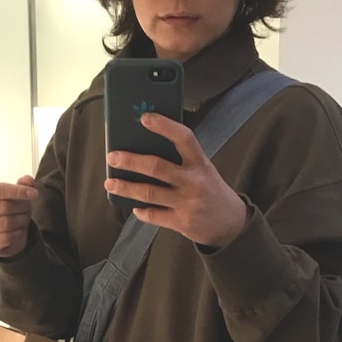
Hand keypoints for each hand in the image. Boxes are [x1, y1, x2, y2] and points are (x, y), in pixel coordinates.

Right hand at [0, 175, 38, 257]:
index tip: (33, 193)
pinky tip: (19, 231)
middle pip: (3, 206)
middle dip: (21, 207)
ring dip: (20, 220)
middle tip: (28, 209)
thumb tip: (28, 180)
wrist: (7, 237)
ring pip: (6, 223)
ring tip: (23, 219)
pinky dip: (17, 234)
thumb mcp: (18, 197)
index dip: (17, 191)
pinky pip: (6, 237)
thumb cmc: (10, 214)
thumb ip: (23, 185)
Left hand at [105, 115, 247, 248]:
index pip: (183, 138)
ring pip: (149, 192)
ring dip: (126, 187)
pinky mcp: (181, 222)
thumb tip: (146, 147)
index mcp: (200, 163)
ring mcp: (187, 203)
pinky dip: (141, 211)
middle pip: (157, 167)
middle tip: (113, 157)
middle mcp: (194, 181)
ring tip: (110, 183)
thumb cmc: (211, 190)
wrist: (231, 223)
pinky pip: (153, 215)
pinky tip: (134, 206)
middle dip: (131, 161)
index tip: (145, 118)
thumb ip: (181, 160)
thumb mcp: (203, 169)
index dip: (164, 126)